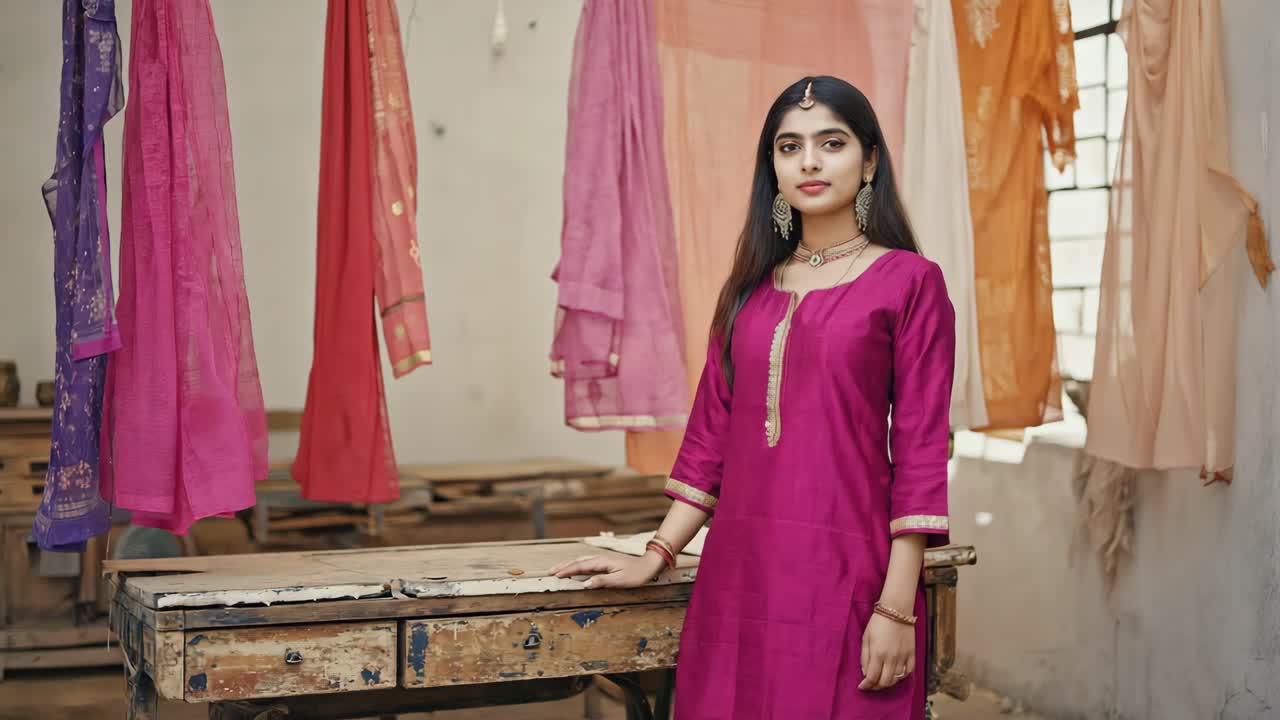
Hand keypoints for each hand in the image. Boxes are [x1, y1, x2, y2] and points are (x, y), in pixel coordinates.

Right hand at [547, 552, 666, 589]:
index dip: (566, 571)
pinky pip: (586, 562)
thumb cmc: (635, 574)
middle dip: (563, 566)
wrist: (648, 566)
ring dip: (568, 564)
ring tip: (557, 569)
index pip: (579, 566)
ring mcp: (601, 560)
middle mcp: (599, 559)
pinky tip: (574, 568)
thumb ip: (601, 581)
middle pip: (577, 561)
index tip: (555, 575)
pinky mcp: (604, 562)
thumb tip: (584, 584)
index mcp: (601, 562)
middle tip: (549, 572)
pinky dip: (576, 565)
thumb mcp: (619, 580)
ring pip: (580, 561)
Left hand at [857, 613, 914, 690]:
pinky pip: (908, 672)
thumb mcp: (866, 638)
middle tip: (871, 685)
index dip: (866, 685)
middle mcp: (891, 658)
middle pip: (885, 682)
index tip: (862, 687)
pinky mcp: (912, 654)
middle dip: (876, 687)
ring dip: (888, 682)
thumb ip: (864, 657)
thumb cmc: (878, 623)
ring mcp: (903, 656)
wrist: (896, 611)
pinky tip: (895, 674)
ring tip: (882, 679)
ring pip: (897, 679)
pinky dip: (901, 676)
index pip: (872, 678)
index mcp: (878, 653)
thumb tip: (865, 672)